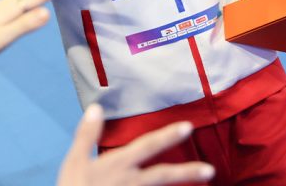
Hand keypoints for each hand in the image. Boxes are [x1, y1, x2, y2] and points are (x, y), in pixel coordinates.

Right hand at [58, 105, 214, 185]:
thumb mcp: (74, 160)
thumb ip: (87, 134)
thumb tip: (96, 107)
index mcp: (118, 165)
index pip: (147, 146)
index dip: (168, 136)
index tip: (188, 127)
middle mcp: (131, 182)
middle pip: (164, 175)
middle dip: (188, 172)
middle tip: (210, 170)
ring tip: (201, 182)